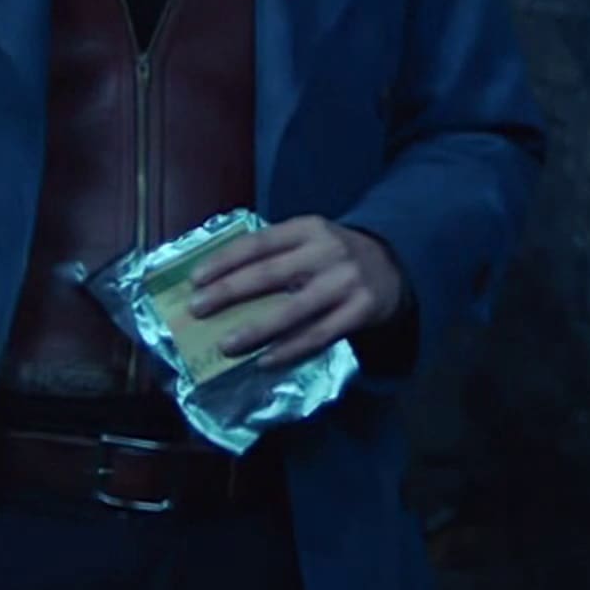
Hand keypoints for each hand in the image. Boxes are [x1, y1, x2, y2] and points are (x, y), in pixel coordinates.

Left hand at [183, 216, 403, 366]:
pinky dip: (290, 349)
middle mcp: (327, 251)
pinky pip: (319, 335)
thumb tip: (217, 282)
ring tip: (226, 346)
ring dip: (256, 329)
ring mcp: (346, 282)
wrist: (394, 265)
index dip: (225, 260)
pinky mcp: (362, 310)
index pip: (259, 242)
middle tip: (198, 310)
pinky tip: (264, 361)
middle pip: (271, 274)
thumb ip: (274, 253)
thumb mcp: (309, 240)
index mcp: (308, 228)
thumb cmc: (334, 256)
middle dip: (230, 292)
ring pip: (294, 309)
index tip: (195, 280)